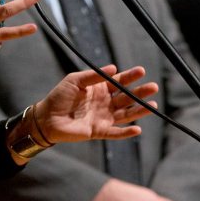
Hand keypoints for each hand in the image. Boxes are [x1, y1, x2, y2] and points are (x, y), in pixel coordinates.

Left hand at [34, 65, 157, 143]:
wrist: (46, 118)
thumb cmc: (59, 96)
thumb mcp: (75, 80)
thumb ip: (94, 75)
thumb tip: (113, 68)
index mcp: (100, 88)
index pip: (119, 81)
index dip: (130, 77)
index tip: (142, 71)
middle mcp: (105, 103)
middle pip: (127, 98)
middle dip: (140, 92)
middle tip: (153, 87)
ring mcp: (103, 117)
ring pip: (126, 114)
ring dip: (139, 111)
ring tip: (153, 106)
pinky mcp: (98, 131)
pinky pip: (115, 132)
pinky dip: (126, 133)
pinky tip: (137, 129)